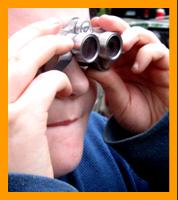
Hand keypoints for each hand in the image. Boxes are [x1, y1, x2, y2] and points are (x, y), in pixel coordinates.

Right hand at [8, 18, 73, 176]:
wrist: (15, 185)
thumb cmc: (11, 152)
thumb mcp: (5, 115)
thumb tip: (25, 69)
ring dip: (51, 47)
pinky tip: (68, 88)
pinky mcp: (20, 119)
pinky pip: (46, 84)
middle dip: (37, 32)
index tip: (40, 28)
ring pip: (26, 62)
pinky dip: (60, 80)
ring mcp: (0, 106)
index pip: (2, 54)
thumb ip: (11, 91)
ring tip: (67, 43)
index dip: (21, 36)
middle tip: (58, 25)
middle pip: (11, 50)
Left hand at [87, 15, 168, 132]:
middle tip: (103, 24)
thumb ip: (106, 80)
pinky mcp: (164, 65)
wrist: (148, 127)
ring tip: (122, 44)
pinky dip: (146, 55)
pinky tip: (136, 67)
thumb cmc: (131, 112)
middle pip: (127, 34)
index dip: (103, 33)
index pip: (112, 43)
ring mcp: (148, 61)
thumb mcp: (115, 97)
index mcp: (119, 65)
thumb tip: (89, 66)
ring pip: (143, 37)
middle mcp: (133, 60)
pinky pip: (157, 51)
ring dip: (131, 36)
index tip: (92, 27)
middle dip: (115, 27)